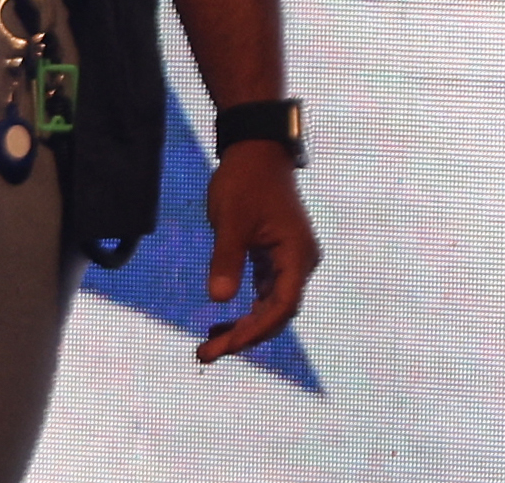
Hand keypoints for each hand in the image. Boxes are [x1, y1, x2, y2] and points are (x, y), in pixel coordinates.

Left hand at [197, 142, 319, 362]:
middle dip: (243, 336)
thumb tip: (218, 300)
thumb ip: (226, 259)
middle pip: (275, 313)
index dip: (255, 330)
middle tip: (206, 353)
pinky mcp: (275, 256)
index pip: (281, 307)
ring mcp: (288, 261)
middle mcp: (299, 264)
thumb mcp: (231, 220)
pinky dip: (244, 308)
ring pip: (269, 306)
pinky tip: (221, 321)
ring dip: (242, 326)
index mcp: (297, 257)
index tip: (227, 346)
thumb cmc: (245, 181)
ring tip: (209, 346)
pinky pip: (263, 292)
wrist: (255, 151)